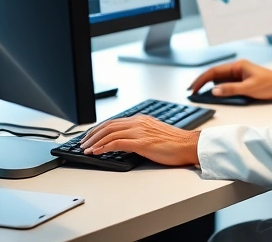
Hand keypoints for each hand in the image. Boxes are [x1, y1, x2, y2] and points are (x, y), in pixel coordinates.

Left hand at [79, 115, 199, 165]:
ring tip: (86, 149)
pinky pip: (116, 143)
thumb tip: (126, 141)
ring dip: (94, 142)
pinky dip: (103, 147)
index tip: (90, 136)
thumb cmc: (175, 143)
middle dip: (92, 135)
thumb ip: (140, 133)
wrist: (189, 145)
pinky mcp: (141, 142)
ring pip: (109, 133)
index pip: (113, 121)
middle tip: (82, 143)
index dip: (98, 129)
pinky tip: (97, 152)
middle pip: (108, 126)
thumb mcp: (154, 133)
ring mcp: (139, 131)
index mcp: (141, 119)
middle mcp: (138, 122)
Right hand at [188, 59, 271, 99]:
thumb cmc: (270, 84)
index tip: (193, 88)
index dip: (201, 79)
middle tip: (191, 91)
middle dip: (201, 82)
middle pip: (214, 74)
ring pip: (219, 79)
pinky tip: (212, 94)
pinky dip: (217, 88)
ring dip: (208, 85)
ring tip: (197, 93)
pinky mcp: (241, 81)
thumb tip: (214, 90)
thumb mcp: (249, 88)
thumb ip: (231, 89)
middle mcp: (236, 68)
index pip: (214, 71)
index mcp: (237, 65)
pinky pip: (225, 84)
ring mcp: (238, 74)